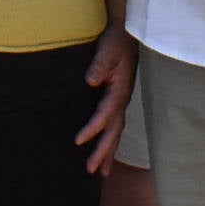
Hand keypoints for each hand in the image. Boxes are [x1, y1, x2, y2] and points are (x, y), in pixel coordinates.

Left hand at [77, 25, 136, 172]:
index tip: (78, 141)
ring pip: (116, 132)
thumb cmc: (115, 41)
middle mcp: (122, 100)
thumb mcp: (107, 50)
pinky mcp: (118, 100)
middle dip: (103, 152)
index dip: (92, 129)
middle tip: (92, 170)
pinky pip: (115, 125)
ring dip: (109, 151)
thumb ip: (99, 65)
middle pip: (113, 131)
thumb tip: (91, 81)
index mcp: (120, 90)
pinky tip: (105, 151)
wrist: (126, 34)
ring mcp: (122, 101)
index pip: (105, 115)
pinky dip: (110, 140)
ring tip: (101, 171)